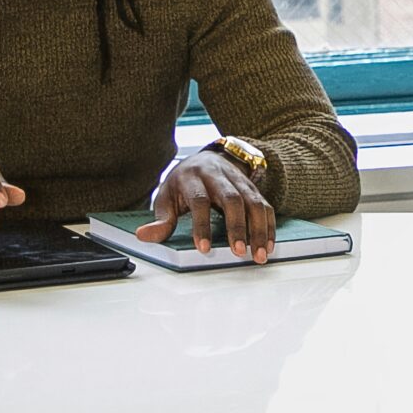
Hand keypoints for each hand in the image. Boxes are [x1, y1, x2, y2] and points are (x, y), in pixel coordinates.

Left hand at [141, 153, 275, 262]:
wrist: (208, 158)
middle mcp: (218, 176)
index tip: (203, 249)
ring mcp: (238, 180)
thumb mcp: (166, 197)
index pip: (199, 200)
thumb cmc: (184, 182)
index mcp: (192, 177)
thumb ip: (160, 219)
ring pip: (253, 202)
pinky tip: (268, 244)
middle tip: (239, 252)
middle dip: (237, 227)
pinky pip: (265, 205)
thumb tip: (144, 236)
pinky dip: (269, 226)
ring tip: (259, 254)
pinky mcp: (252, 187)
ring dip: (259, 229)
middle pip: (232, 199)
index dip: (201, 225)